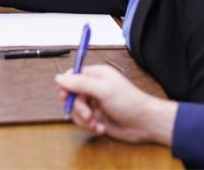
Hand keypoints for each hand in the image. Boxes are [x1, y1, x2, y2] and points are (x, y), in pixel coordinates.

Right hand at [55, 65, 177, 144]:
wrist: (143, 123)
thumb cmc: (128, 101)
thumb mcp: (103, 90)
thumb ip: (80, 83)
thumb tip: (59, 78)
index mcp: (97, 75)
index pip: (73, 75)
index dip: (66, 84)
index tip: (64, 95)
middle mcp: (94, 87)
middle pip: (72, 95)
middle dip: (78, 107)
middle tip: (87, 113)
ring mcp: (95, 103)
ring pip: (76, 111)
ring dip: (84, 120)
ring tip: (96, 122)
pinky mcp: (96, 118)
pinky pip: (83, 122)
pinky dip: (90, 127)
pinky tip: (101, 128)